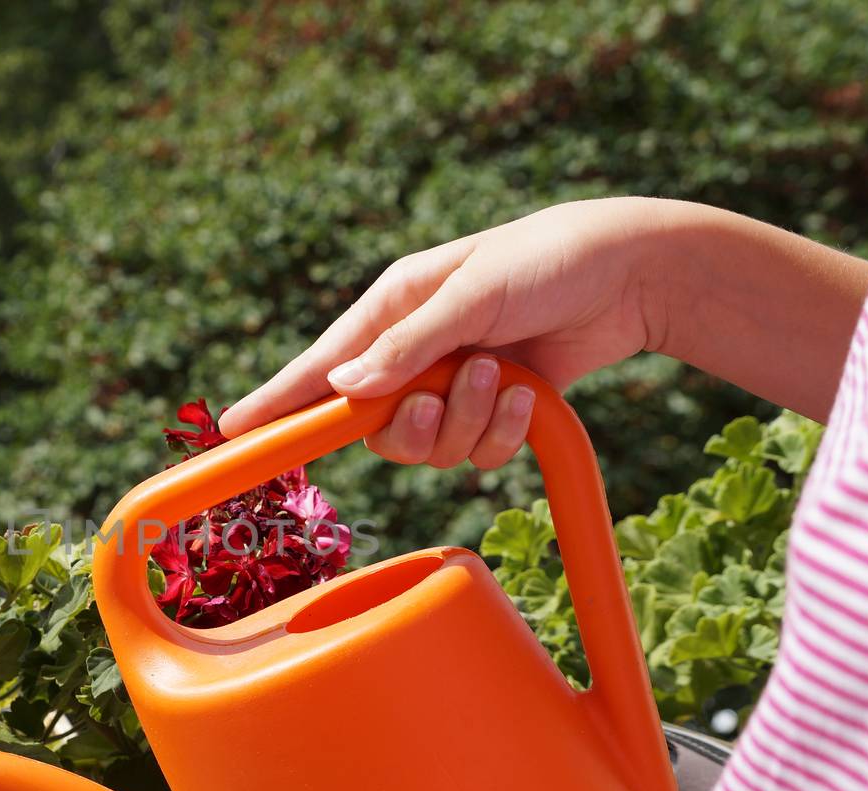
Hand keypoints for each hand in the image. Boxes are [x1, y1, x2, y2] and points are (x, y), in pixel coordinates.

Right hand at [219, 199, 671, 466]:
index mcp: (390, 310)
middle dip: (410, 422)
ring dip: (467, 419)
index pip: (319, 367)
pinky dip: (502, 430)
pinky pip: (477, 452)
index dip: (278, 402)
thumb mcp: (473, 293)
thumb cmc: (546, 260)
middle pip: (374, 427)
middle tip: (441, 392)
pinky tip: (529, 396)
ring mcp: (453, 385)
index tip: (236, 431)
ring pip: (429, 446)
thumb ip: (408, 345)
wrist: (631, 273)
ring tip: (503, 372)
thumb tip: (341, 390)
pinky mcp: (494, 410)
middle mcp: (413, 352)